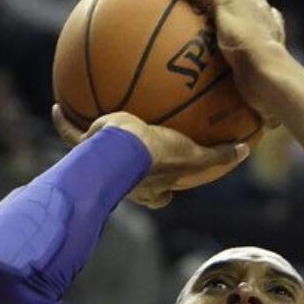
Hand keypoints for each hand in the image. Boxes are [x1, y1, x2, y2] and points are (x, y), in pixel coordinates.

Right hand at [52, 107, 248, 207]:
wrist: (123, 150)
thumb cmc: (159, 156)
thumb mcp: (196, 156)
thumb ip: (220, 154)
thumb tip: (247, 150)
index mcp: (152, 185)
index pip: (161, 195)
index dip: (165, 194)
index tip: (169, 190)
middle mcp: (126, 181)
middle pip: (128, 182)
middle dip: (130, 177)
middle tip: (131, 163)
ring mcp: (103, 167)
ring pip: (94, 160)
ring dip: (91, 150)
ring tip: (89, 133)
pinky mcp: (86, 150)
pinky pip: (72, 136)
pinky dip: (64, 123)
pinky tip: (57, 108)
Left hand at [160, 0, 288, 124]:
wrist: (273, 78)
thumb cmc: (275, 96)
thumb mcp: (270, 104)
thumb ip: (263, 112)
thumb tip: (261, 135)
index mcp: (273, 33)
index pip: (268, 15)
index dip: (261, 10)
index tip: (256, 10)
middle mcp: (261, 12)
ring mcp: (244, 4)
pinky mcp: (227, 4)